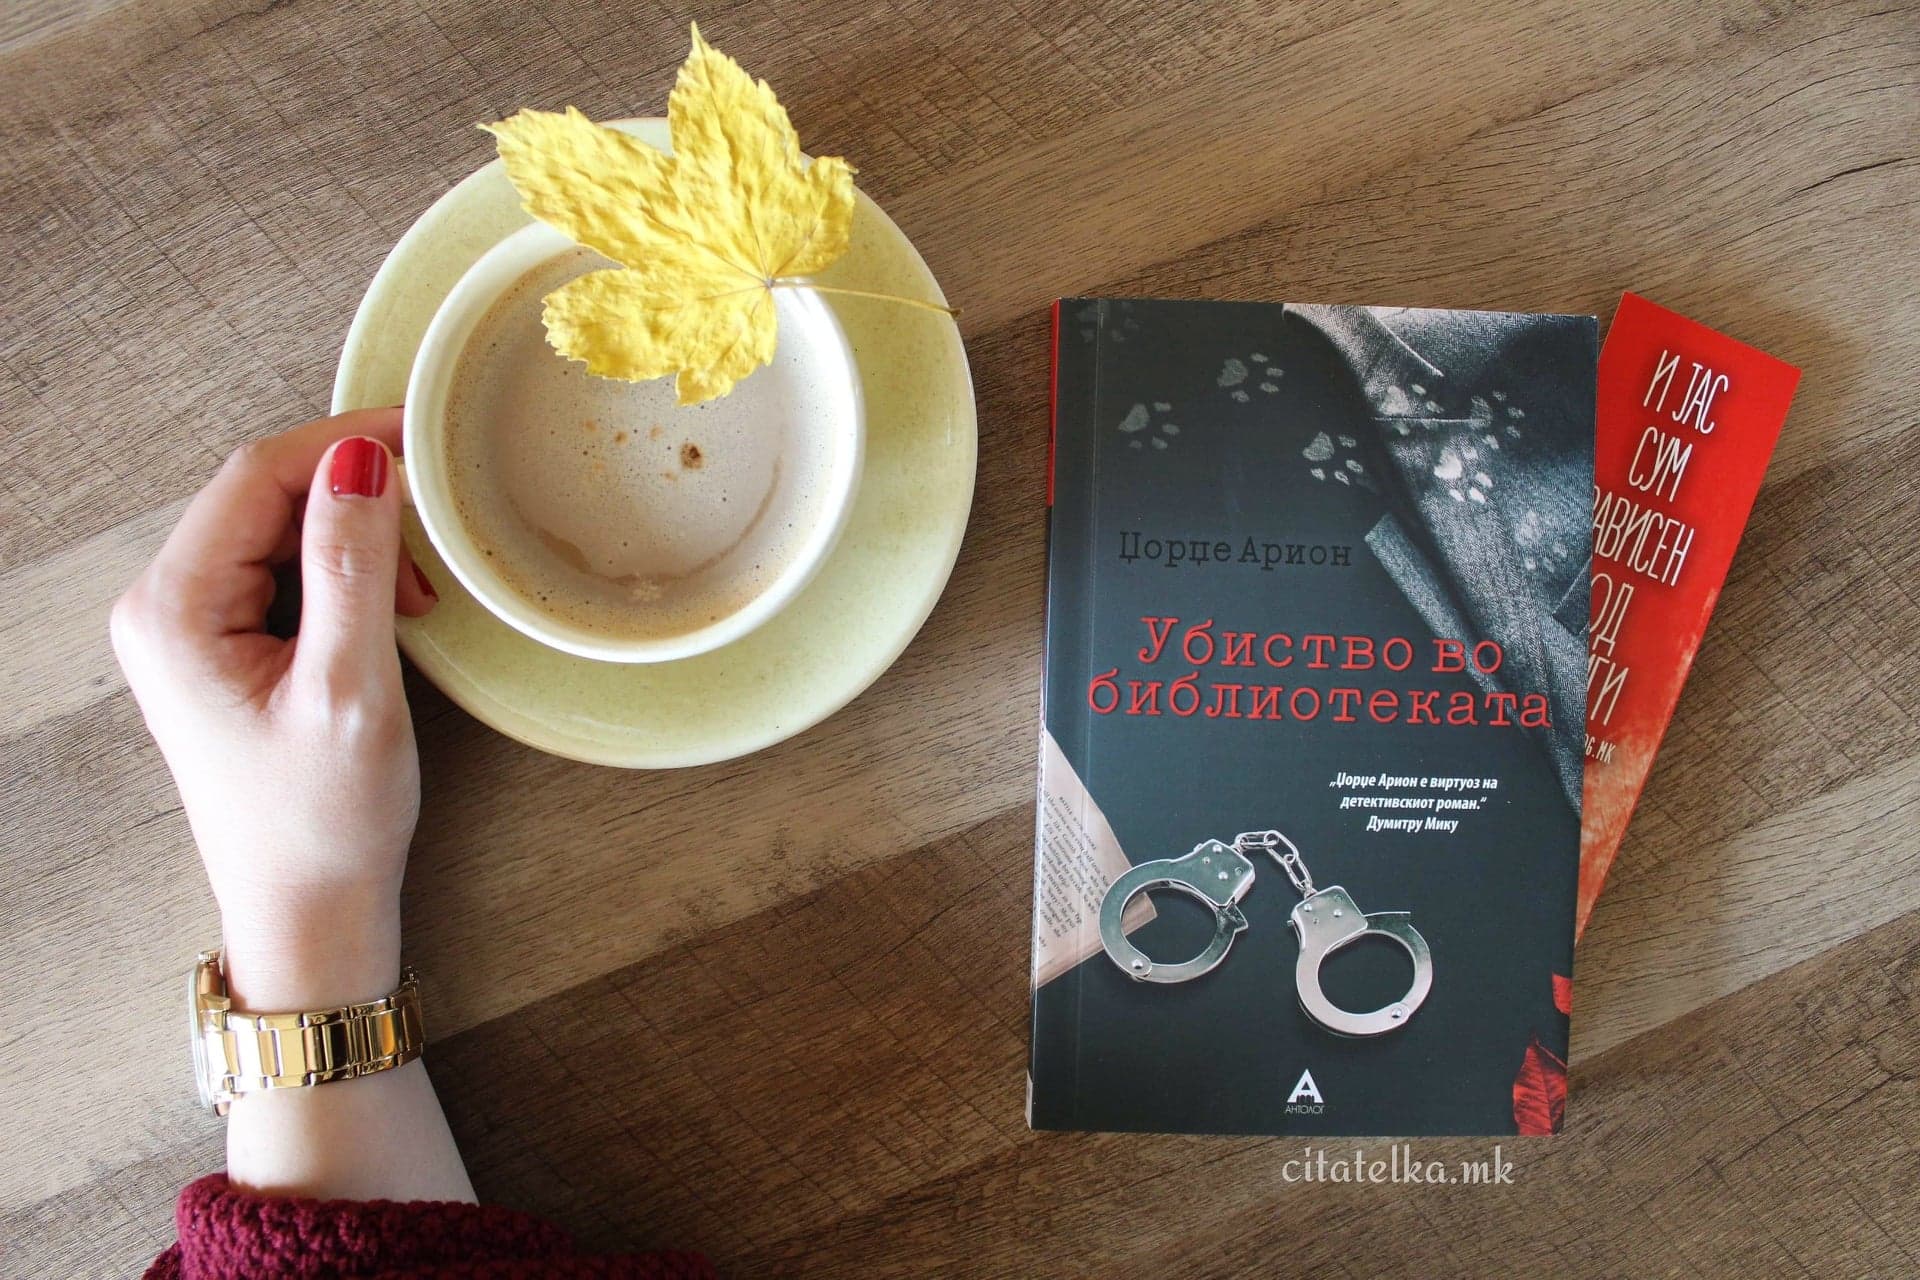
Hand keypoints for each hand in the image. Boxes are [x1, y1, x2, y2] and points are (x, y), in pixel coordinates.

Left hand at [112, 409, 437, 1010]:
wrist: (309, 910)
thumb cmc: (324, 820)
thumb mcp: (350, 689)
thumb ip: (351, 567)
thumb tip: (362, 461)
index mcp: (174, 609)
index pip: (255, 475)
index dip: (341, 443)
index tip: (423, 437)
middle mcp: (163, 606)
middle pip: (262, 494)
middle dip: (353, 499)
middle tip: (435, 536)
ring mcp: (187, 626)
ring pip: (277, 527)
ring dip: (355, 539)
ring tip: (416, 599)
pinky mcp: (221, 647)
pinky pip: (281, 568)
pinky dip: (343, 573)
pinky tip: (388, 613)